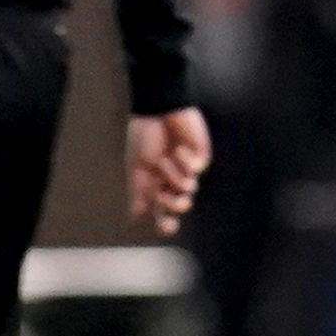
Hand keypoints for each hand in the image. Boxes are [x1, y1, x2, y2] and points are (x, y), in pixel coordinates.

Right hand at [127, 107, 211, 236]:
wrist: (158, 109)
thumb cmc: (145, 136)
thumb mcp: (137, 166)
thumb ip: (139, 192)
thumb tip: (135, 217)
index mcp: (155, 183)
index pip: (162, 211)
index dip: (166, 223)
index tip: (169, 226)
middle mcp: (173, 179)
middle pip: (179, 205)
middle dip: (174, 205)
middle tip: (165, 196)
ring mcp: (188, 168)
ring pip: (188, 188)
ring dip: (173, 174)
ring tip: (165, 158)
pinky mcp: (201, 156)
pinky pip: (197, 168)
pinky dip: (186, 160)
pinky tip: (180, 148)